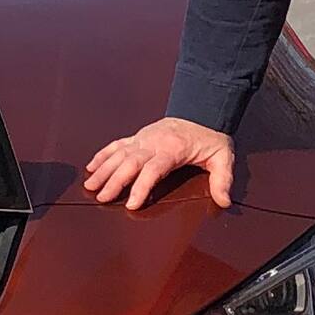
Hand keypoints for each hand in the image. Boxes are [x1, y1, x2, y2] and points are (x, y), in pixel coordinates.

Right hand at [82, 117, 236, 212]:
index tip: (132, 204)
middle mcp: (153, 143)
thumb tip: (224, 202)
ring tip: (90, 186)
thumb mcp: (223, 158)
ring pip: (118, 155)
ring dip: (102, 170)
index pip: (152, 170)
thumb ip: (222, 180)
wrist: (202, 111)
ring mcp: (142, 139)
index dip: (141, 187)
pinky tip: (91, 167)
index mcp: (172, 150)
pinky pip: (116, 145)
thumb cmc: (210, 137)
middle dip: (114, 181)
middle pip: (129, 163)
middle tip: (102, 198)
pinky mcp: (138, 137)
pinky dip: (102, 155)